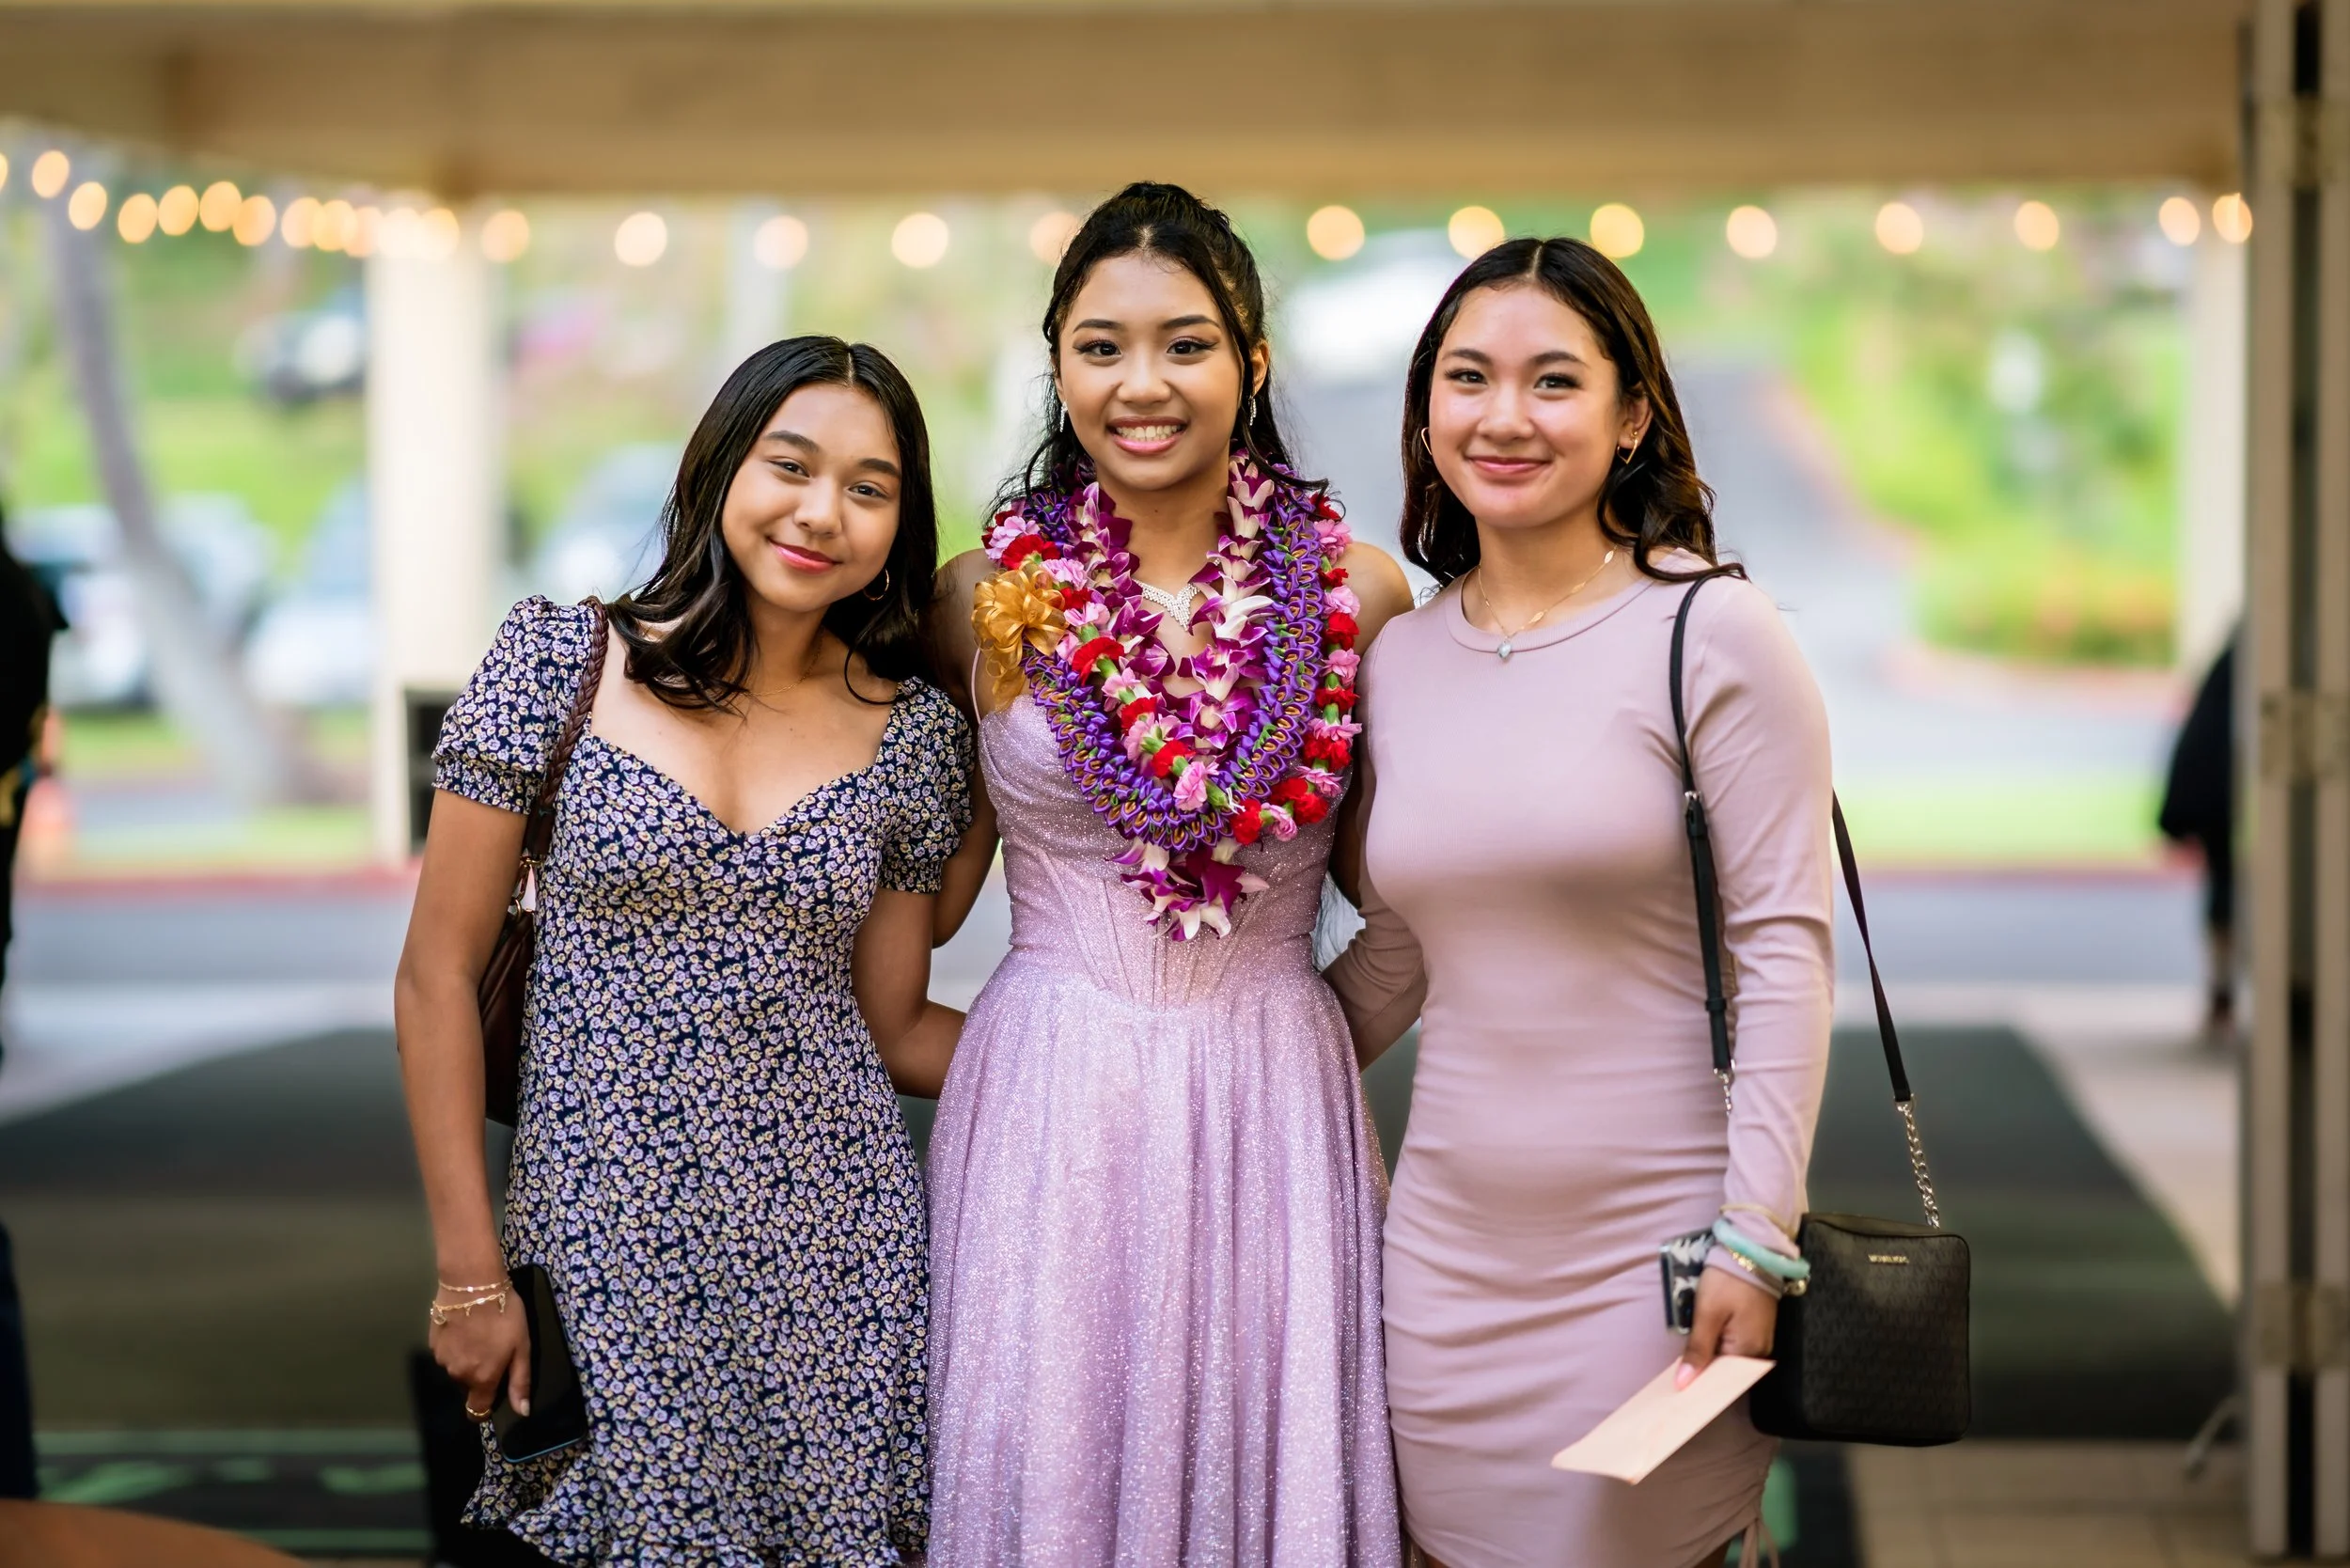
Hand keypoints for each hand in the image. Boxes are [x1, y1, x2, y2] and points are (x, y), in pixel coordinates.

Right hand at [431, 1289, 531, 1420]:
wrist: (472, 1284)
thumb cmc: (503, 1315)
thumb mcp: (521, 1346)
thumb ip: (519, 1381)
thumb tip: (522, 1412)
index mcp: (481, 1378)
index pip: (477, 1410)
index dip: (485, 1407)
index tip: (494, 1391)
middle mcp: (457, 1374)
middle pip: (469, 1385)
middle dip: (481, 1373)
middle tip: (494, 1347)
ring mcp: (441, 1358)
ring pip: (457, 1368)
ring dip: (467, 1358)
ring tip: (480, 1333)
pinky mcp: (432, 1342)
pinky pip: (446, 1352)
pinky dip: (455, 1345)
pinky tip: (465, 1326)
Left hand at [1676, 1265, 1777, 1388]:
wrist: (1752, 1251)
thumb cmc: (1728, 1282)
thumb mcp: (1708, 1314)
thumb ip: (1697, 1350)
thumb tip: (1684, 1384)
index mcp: (1748, 1351)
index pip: (1721, 1378)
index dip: (1699, 1383)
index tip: (1676, 1389)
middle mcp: (1759, 1351)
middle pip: (1726, 1369)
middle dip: (1703, 1372)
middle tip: (1675, 1378)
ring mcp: (1759, 1338)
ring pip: (1730, 1356)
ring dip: (1709, 1358)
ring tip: (1684, 1366)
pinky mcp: (1756, 1326)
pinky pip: (1735, 1344)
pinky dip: (1718, 1346)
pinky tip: (1701, 1347)